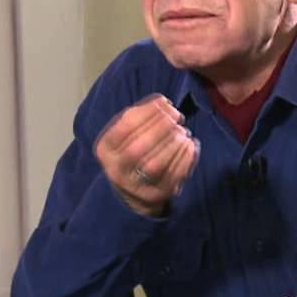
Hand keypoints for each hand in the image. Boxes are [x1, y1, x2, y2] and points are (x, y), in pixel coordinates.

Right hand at [94, 94, 198, 216]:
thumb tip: (164, 103)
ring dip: (172, 145)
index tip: (165, 101)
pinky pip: (171, 178)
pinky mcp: (155, 196)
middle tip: (177, 115)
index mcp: (105, 149)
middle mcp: (116, 170)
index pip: (123, 128)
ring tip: (183, 130)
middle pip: (137, 149)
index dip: (146, 112)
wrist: (133, 192)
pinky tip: (191, 144)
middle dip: (160, 128)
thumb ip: (140, 116)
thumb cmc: (132, 152)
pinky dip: (184, 159)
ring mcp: (135, 186)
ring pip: (154, 165)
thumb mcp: (126, 134)